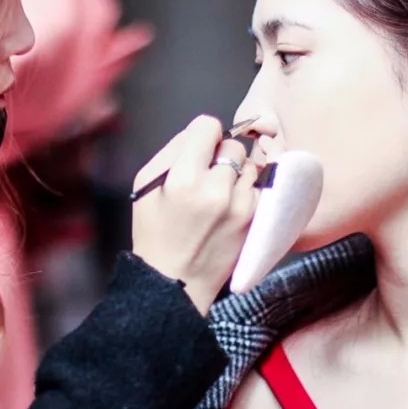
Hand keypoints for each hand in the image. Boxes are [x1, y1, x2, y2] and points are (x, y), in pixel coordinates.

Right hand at [131, 115, 259, 313]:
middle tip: (206, 176)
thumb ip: (173, 150)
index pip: (208, 126)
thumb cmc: (155, 232)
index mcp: (185, 178)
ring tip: (219, 194)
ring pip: (250, 165)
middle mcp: (217, 189)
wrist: (174, 283)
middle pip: (233, 144)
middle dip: (220, 155)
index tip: (198, 150)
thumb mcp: (146, 185)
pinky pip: (261, 187)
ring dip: (236, 173)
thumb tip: (201, 132)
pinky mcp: (256, 220)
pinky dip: (249, 191)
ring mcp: (242, 206)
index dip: (202, 135)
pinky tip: (233, 205)